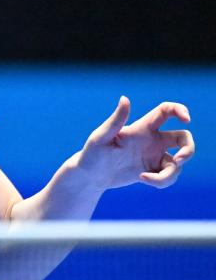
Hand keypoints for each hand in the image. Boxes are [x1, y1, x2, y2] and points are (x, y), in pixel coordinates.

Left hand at [74, 97, 194, 191]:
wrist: (90, 176)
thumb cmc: (91, 154)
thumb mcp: (101, 137)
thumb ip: (116, 120)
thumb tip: (125, 98)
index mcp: (141, 128)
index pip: (165, 111)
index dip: (180, 110)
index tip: (186, 119)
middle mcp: (152, 140)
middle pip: (183, 137)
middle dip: (189, 149)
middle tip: (178, 160)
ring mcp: (154, 156)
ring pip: (177, 163)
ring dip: (168, 174)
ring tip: (145, 178)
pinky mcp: (153, 171)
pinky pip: (169, 176)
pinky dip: (161, 181)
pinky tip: (143, 179)